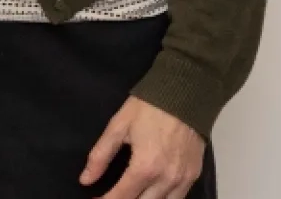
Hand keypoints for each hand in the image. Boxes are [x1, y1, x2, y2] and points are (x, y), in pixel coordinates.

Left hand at [80, 96, 205, 198]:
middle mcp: (166, 179)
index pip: (121, 198)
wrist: (184, 93)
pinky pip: (178, 198)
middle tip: (111, 196)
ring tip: (130, 195)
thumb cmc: (148, 108)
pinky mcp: (194, 175)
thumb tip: (86, 180)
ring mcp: (183, 179)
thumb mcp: (118, 127)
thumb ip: (100, 156)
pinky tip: (151, 194)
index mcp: (145, 168)